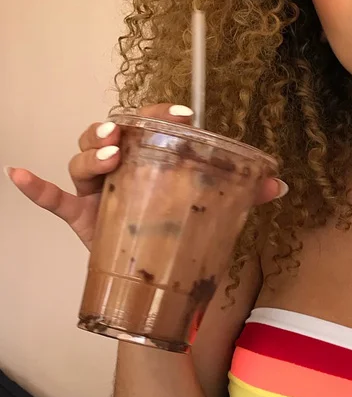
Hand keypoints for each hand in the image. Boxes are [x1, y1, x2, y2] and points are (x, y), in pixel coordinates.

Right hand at [5, 104, 286, 251]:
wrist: (160, 281)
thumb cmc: (180, 233)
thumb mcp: (211, 211)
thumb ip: (243, 196)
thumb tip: (280, 184)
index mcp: (148, 163)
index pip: (147, 128)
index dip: (158, 116)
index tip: (183, 115)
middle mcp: (119, 171)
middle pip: (105, 137)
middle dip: (113, 129)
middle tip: (127, 134)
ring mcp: (97, 194)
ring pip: (81, 162)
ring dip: (90, 153)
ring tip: (109, 155)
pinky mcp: (82, 220)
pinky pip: (53, 200)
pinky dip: (36, 188)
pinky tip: (18, 174)